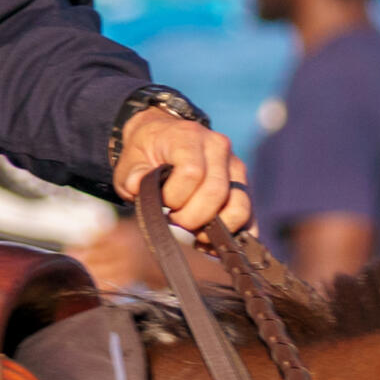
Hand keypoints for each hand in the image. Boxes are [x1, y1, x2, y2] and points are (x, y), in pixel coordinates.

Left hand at [112, 106, 253, 237]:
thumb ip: (131, 173)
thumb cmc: (147, 152)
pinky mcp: (243, 187)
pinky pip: (249, 217)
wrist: (165, 137)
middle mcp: (219, 148)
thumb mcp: (130, 159)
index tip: (163, 203)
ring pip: (239, 207)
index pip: (192, 173)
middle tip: (176, 220)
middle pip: (216, 194)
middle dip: (193, 218)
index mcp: (190, 137)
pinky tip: (212, 241)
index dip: (175, 197)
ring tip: (195, 232)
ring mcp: (235, 168)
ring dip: (216, 229)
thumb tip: (136, 186)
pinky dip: (234, 234)